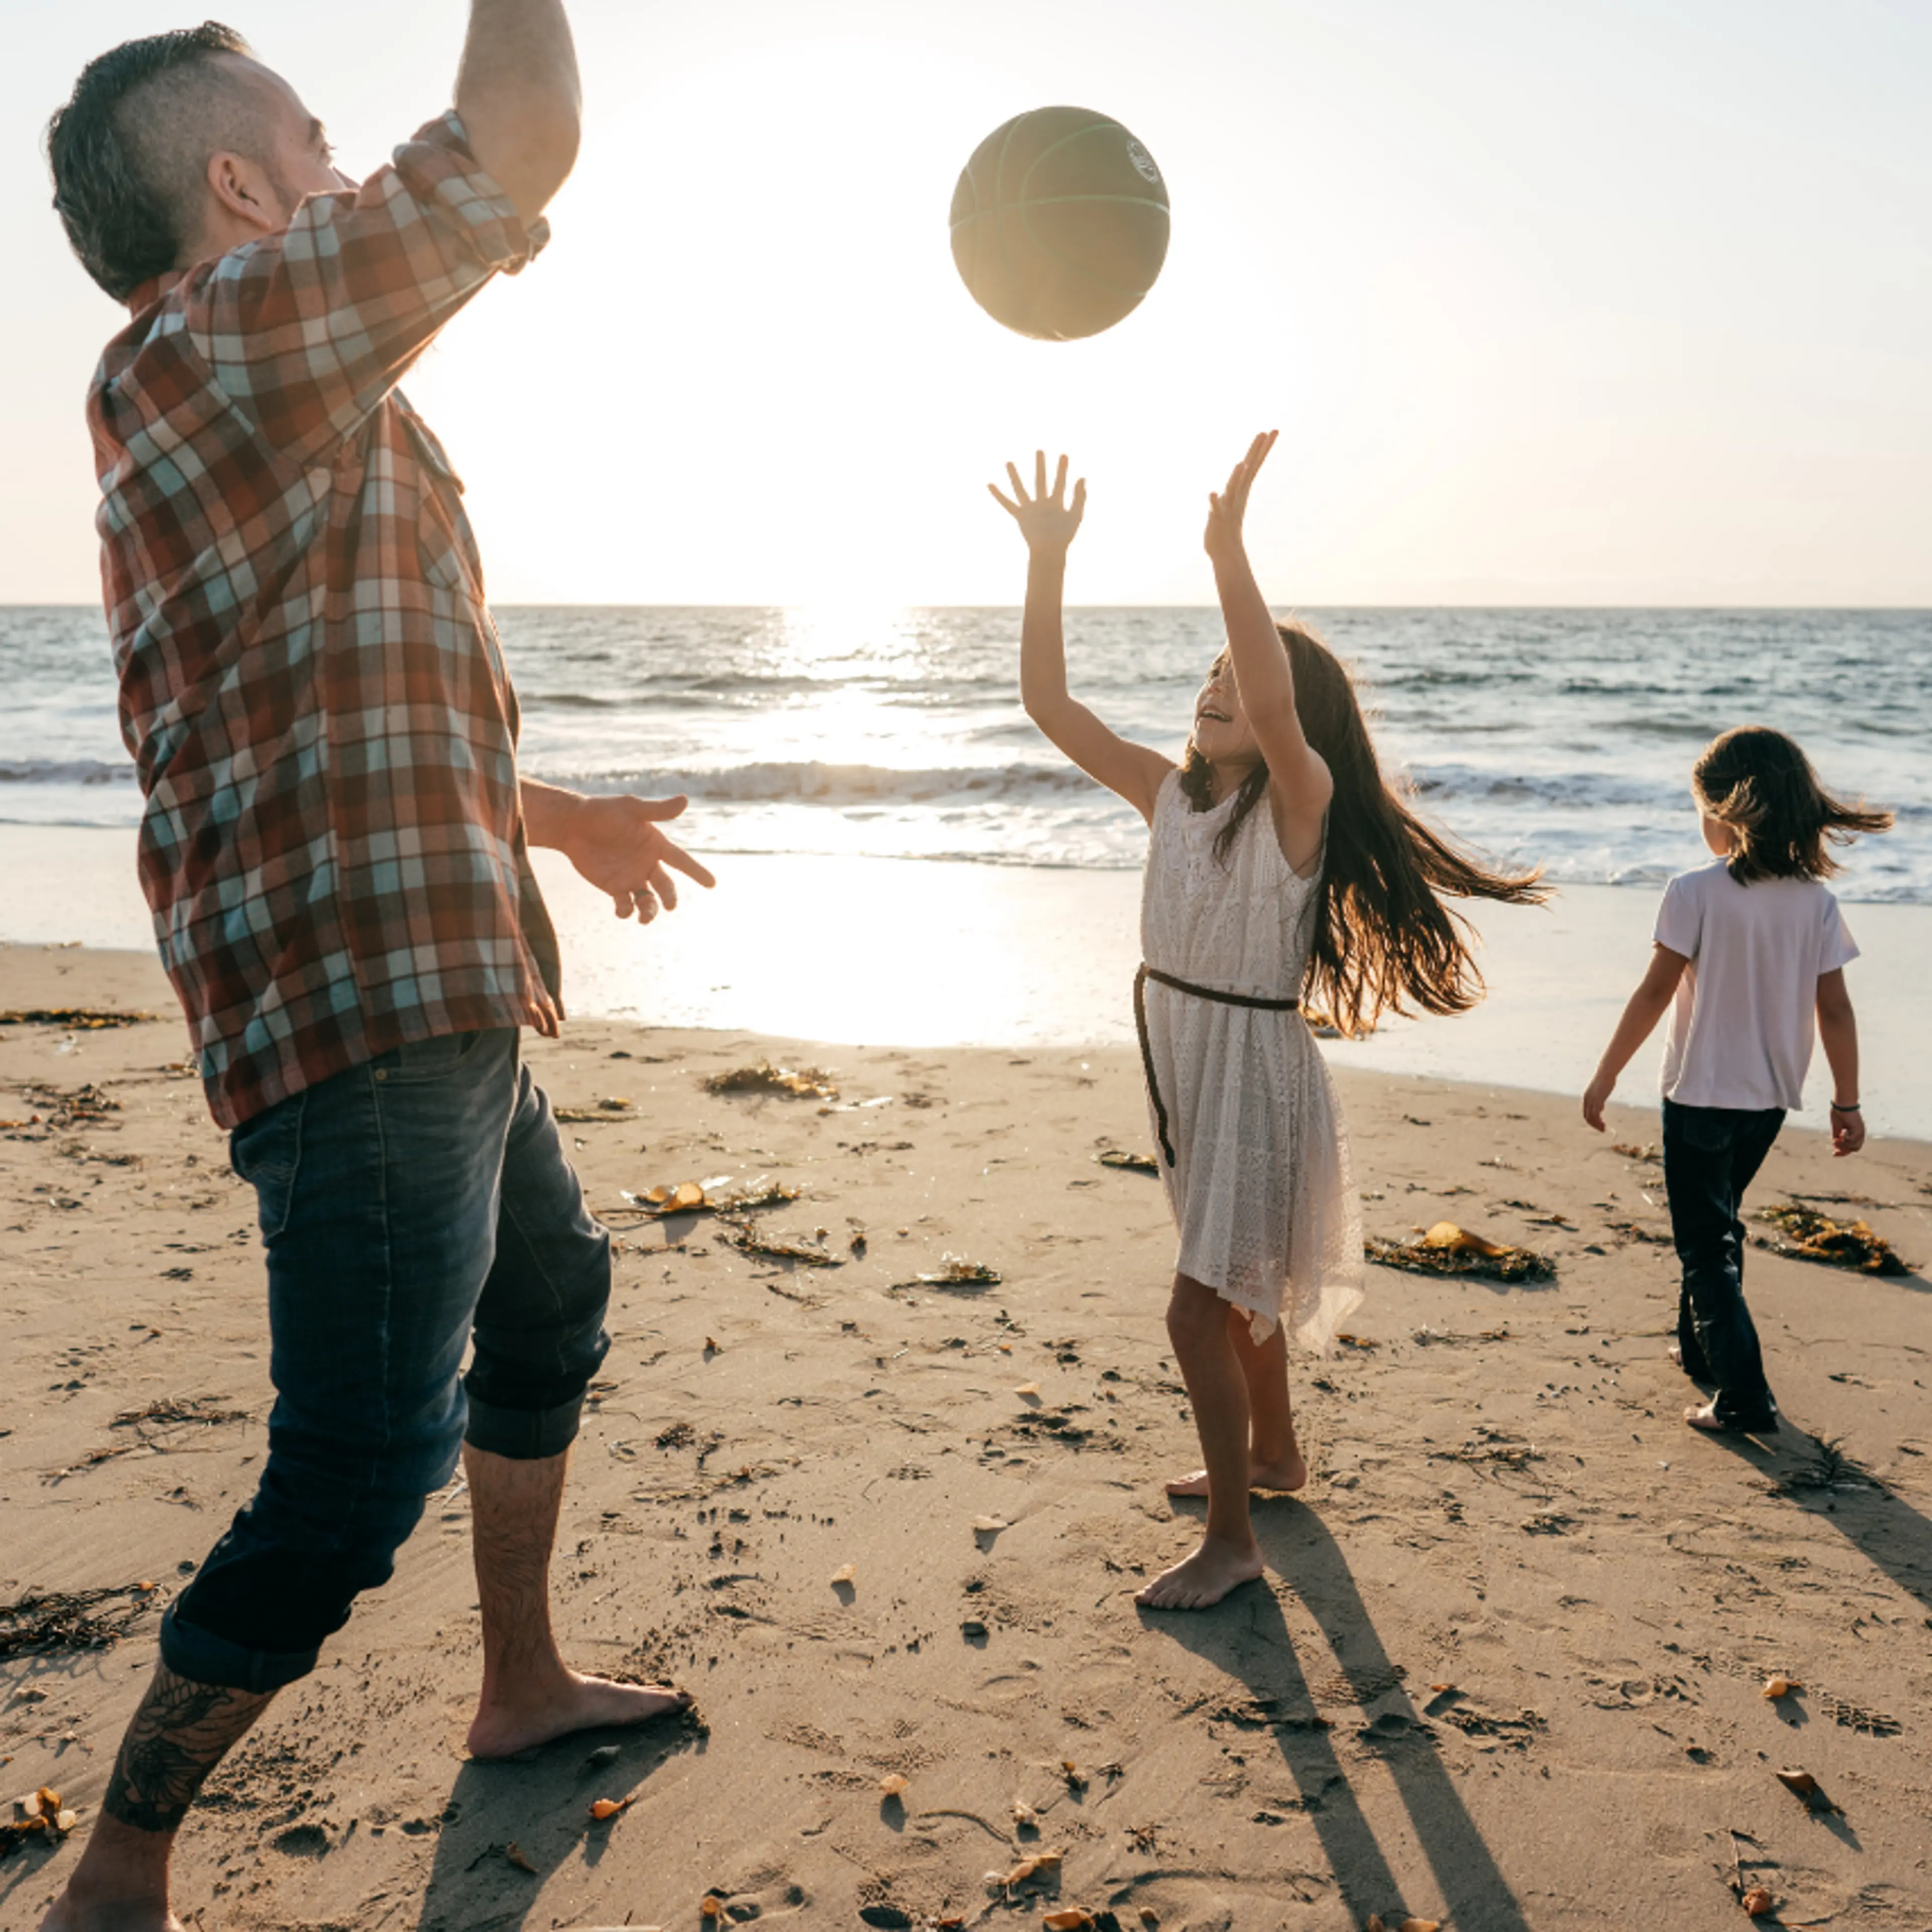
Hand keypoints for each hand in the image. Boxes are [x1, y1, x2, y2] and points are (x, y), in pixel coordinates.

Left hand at [557, 793, 715, 921]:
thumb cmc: (602, 811)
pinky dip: (626, 911)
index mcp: (655, 844)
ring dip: (650, 910)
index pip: (681, 860)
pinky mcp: (613, 887)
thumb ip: (657, 811)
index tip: (712, 884)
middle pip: (666, 885)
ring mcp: (631, 876)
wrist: (571, 824)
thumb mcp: (631, 808)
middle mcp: (647, 863)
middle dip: (669, 897)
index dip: (697, 871)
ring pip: (648, 900)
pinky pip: (625, 905)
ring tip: (645, 916)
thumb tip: (685, 800)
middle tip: (670, 905)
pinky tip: (623, 911)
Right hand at [989, 451, 1085, 556]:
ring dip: (1015, 476)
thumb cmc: (1064, 536)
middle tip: (1039, 450)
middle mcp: (1042, 504)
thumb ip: (1080, 497)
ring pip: (1021, 489)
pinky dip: (998, 495)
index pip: (1060, 482)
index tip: (1064, 455)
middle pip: (1040, 480)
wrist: (1050, 551)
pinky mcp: (1020, 516)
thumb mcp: (1076, 515)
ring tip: (1008, 462)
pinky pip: (1007, 504)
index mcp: (1056, 503)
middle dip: (1041, 466)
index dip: (1063, 469)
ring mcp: (1030, 509)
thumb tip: (1082, 477)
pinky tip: (990, 484)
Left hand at [1204, 429, 1277, 565]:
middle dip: (1257, 451)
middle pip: (1249, 470)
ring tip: (1242, 463)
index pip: (1255, 464)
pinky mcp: (1217, 519)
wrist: (1225, 551)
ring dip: (1237, 477)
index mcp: (1241, 488)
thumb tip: (1243, 468)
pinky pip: (1215, 509)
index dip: (1263, 448)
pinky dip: (1214, 502)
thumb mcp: (1232, 500)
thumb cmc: (1227, 524)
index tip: (1273, 431)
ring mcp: (1228, 506)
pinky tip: (1212, 493)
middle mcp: (1237, 494)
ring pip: (1234, 488)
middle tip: (1268, 433)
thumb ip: (1236, 484)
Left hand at [1581, 1073, 1611, 1131]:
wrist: (1605, 1073)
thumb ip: (1598, 1101)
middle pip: (1587, 1116)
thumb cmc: (1604, 1081)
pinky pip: (1596, 1113)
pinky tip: (1603, 1124)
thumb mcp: (1599, 1093)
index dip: (1590, 1120)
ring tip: (1603, 1129)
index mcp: (1585, 1098)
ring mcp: (1592, 1100)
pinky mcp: (1598, 1099)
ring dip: (1597, 1125)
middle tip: (1601, 1129)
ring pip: (1591, 1117)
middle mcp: (1586, 1100)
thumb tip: (1600, 1109)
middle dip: (1593, 1125)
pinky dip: (1599, 1120)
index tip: (1597, 1125)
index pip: (1585, 1113)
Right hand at [1830, 1102, 1865, 1156]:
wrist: (1842, 1103)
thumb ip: (1837, 1135)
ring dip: (1843, 1146)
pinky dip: (1845, 1140)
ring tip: (1836, 1141)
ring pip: (1854, 1146)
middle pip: (1855, 1149)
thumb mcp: (1836, 1127)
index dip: (1844, 1152)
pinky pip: (1852, 1140)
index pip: (1853, 1147)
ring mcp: (1861, 1131)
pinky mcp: (1859, 1129)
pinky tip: (1841, 1134)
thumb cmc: (1839, 1112)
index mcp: (1856, 1132)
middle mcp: (1860, 1133)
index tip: (1833, 1154)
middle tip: (1834, 1150)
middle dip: (1844, 1151)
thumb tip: (1835, 1144)